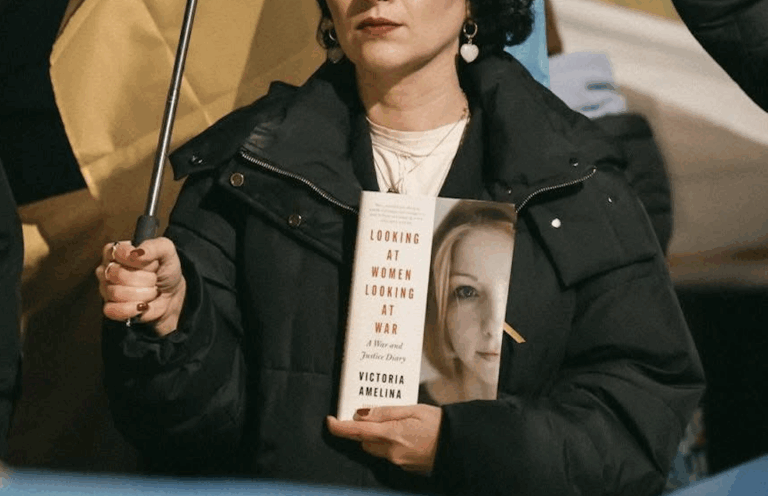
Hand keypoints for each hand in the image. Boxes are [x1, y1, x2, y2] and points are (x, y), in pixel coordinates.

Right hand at [96, 238, 185, 335]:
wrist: (173, 294)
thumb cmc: (165, 270)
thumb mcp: (167, 251)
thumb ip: (153, 246)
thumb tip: (136, 253)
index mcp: (117, 252)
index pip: (117, 252)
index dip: (137, 259)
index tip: (152, 263)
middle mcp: (108, 269)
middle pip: (117, 274)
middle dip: (144, 278)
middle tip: (154, 279)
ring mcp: (107, 289)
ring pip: (116, 292)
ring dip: (142, 294)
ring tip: (151, 291)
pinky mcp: (110, 308)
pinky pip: (112, 310)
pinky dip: (131, 309)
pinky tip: (142, 305)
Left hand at [326, 404, 441, 473]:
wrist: (459, 445)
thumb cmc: (438, 423)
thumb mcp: (413, 409)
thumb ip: (385, 412)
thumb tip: (361, 414)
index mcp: (392, 434)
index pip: (356, 432)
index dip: (339, 427)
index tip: (329, 421)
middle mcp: (391, 452)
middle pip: (365, 442)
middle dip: (365, 430)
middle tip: (375, 415)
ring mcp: (398, 462)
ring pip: (376, 449)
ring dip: (378, 438)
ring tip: (396, 423)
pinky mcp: (405, 467)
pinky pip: (389, 455)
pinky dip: (390, 445)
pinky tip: (406, 435)